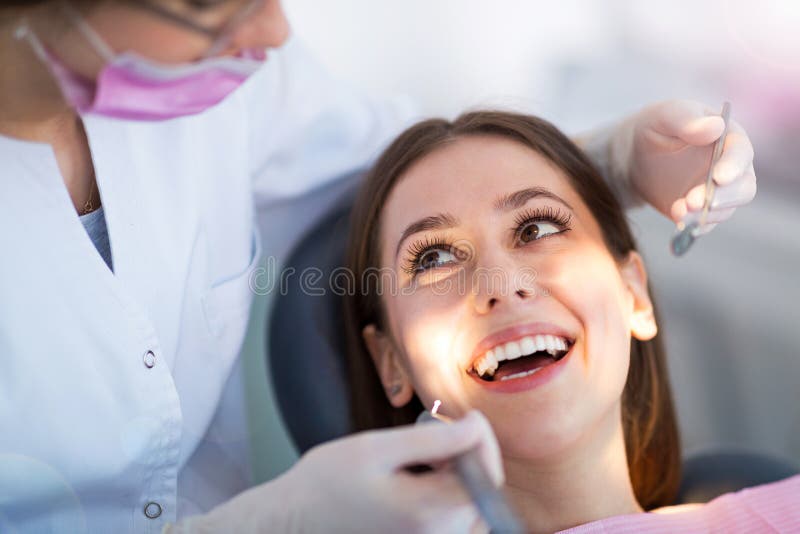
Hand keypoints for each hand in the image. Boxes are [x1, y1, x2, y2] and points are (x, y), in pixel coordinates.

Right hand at [166, 410, 501, 532]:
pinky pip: (455, 519)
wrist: (296, 519)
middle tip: (437, 432)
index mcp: (429, 513)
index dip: (481, 438)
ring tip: (425, 455)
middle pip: (484, 491)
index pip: (487, 473)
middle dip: (471, 455)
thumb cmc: (327, 481)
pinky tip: (422, 476)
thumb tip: (476, 426)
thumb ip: (433, 439)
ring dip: (461, 473)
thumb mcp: (378, 447)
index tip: (461, 416)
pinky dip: (449, 492)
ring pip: (472, 505)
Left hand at [621, 100, 756, 232]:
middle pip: (743, 187)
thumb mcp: (665, 117)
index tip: (719, 177)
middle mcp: (729, 167)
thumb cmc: (654, 127)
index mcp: (728, 137)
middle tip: (696, 202)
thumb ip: (687, 120)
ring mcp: (716, 191)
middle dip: (723, 197)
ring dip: (707, 214)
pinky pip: (704, 222)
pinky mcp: (700, 210)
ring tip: (681, 211)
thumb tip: (715, 127)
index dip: (733, 165)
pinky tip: (678, 220)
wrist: (633, 156)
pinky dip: (694, 225)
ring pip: (725, 208)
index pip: (741, 152)